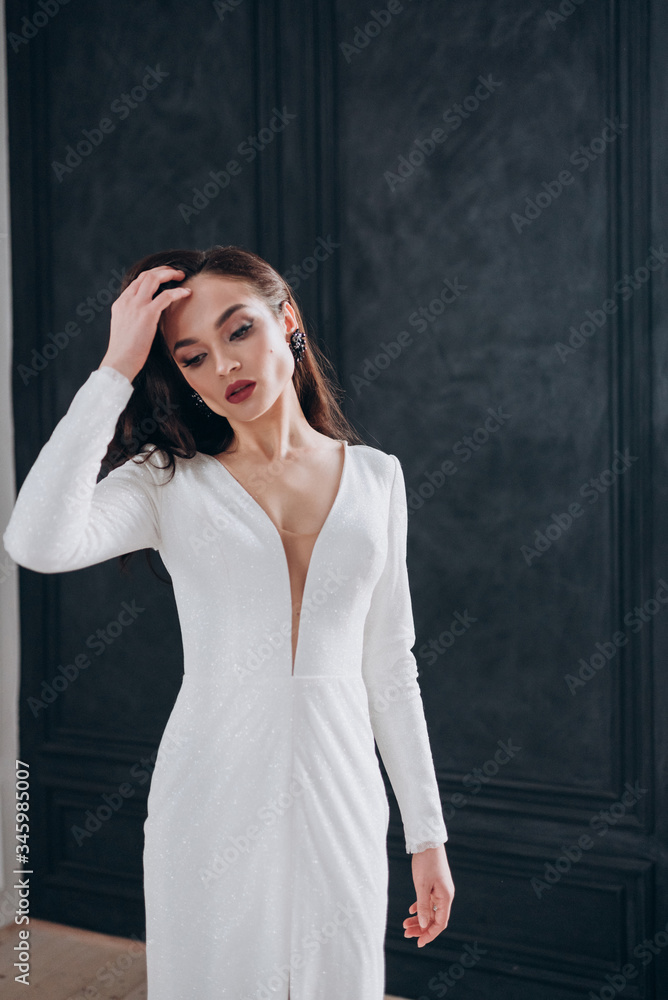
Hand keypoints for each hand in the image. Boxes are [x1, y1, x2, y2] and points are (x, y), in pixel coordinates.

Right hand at [99, 265, 191, 381]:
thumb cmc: (125, 352)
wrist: (120, 361)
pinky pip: (165, 296)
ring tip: (182, 276)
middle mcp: (127, 301)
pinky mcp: (147, 314)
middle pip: (145, 275)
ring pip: (153, 279)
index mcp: (121, 304)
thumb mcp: (125, 329)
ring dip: (169, 274)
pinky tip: (187, 292)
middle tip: (176, 272)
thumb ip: (133, 318)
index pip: (136, 282)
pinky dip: (178, 292)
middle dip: (162, 270)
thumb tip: (145, 319)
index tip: (164, 277)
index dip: (152, 276)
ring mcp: (136, 306)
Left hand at [403, 844, 453, 946]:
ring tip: (404, 925)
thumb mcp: (422, 885)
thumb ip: (423, 906)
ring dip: (419, 919)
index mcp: (445, 898)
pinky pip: (428, 901)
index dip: (429, 934)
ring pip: (430, 910)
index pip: (440, 923)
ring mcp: (440, 890)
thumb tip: (423, 925)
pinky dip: (420, 907)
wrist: (428, 842)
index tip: (418, 943)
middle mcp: (445, 896)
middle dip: (421, 928)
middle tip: (405, 934)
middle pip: (434, 919)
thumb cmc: (426, 863)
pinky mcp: (434, 884)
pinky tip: (410, 911)